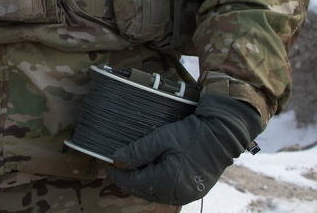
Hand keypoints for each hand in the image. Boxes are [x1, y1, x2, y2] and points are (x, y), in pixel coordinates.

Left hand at [109, 93, 262, 204]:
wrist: (222, 136)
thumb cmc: (190, 135)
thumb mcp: (160, 139)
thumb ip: (137, 151)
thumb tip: (117, 159)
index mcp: (167, 181)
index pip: (135, 183)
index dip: (119, 176)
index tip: (109, 167)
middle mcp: (177, 194)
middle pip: (144, 192)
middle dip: (129, 181)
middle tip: (118, 169)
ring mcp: (187, 195)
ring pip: (156, 195)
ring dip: (142, 185)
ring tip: (132, 171)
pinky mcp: (194, 192)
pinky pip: (168, 194)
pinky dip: (156, 186)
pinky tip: (151, 174)